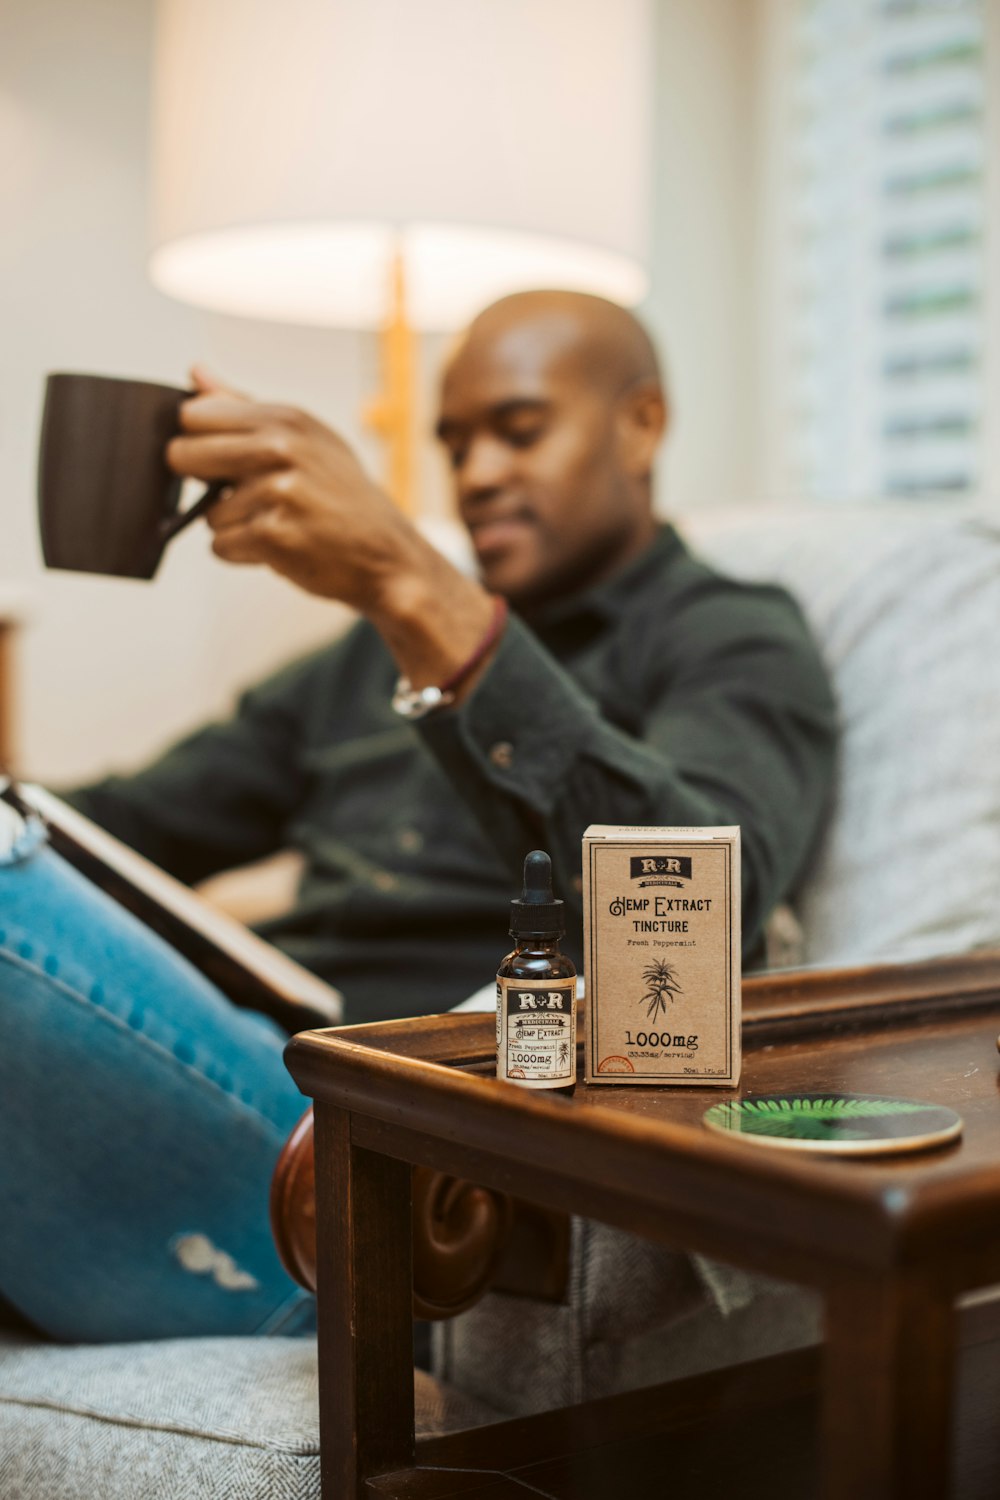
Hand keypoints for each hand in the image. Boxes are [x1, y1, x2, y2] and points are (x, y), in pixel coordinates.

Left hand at [167, 367, 417, 612]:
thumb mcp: (306, 439)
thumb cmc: (343, 498)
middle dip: (201, 481)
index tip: (223, 460)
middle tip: (243, 494)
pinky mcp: (272, 535)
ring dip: (235, 525)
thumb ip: (243, 407)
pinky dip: (243, 553)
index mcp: (286, 418)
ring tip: (281, 523)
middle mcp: (280, 447)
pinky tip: (281, 546)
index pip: (194, 414)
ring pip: (207, 512)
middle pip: (184, 455)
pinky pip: (221, 545)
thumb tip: (195, 374)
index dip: (199, 442)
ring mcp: (276, 491)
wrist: (388, 555)